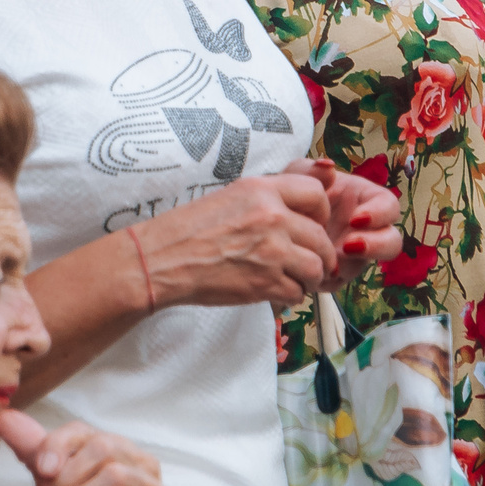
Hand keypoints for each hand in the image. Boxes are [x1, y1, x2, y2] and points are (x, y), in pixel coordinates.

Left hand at [0, 412, 166, 485]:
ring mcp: (151, 485)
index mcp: (109, 446)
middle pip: (101, 448)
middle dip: (67, 480)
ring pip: (115, 475)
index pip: (82, 431)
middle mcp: (136, 459)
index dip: (57, 446)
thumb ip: (33, 452)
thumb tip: (4, 418)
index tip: (40, 471)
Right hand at [131, 173, 337, 307]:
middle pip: (321, 237)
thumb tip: (303, 208)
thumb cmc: (191, 228)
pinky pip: (297, 293)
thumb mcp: (233, 196)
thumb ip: (269, 199)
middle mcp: (272, 217)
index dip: (321, 212)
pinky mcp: (265, 284)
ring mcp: (272, 252)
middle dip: (320, 254)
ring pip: (316, 268)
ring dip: (309, 278)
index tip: (314, 224)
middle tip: (310, 261)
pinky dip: (290, 295)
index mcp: (263, 190)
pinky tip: (275, 290)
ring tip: (294, 278)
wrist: (163, 259)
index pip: (317, 193)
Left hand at [281, 157, 403, 283]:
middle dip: (376, 246)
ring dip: (353, 264)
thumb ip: (311, 169)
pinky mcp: (336, 274)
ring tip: (331, 261)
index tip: (356, 218)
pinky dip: (329, 277)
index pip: (389, 207)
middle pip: (392, 242)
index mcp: (365, 201)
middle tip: (349, 245)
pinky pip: (341, 281)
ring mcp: (354, 255)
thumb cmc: (294, 192)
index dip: (380, 214)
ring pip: (368, 265)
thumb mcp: (298, 175)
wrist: (273, 220)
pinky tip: (314, 271)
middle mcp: (366, 230)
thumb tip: (327, 167)